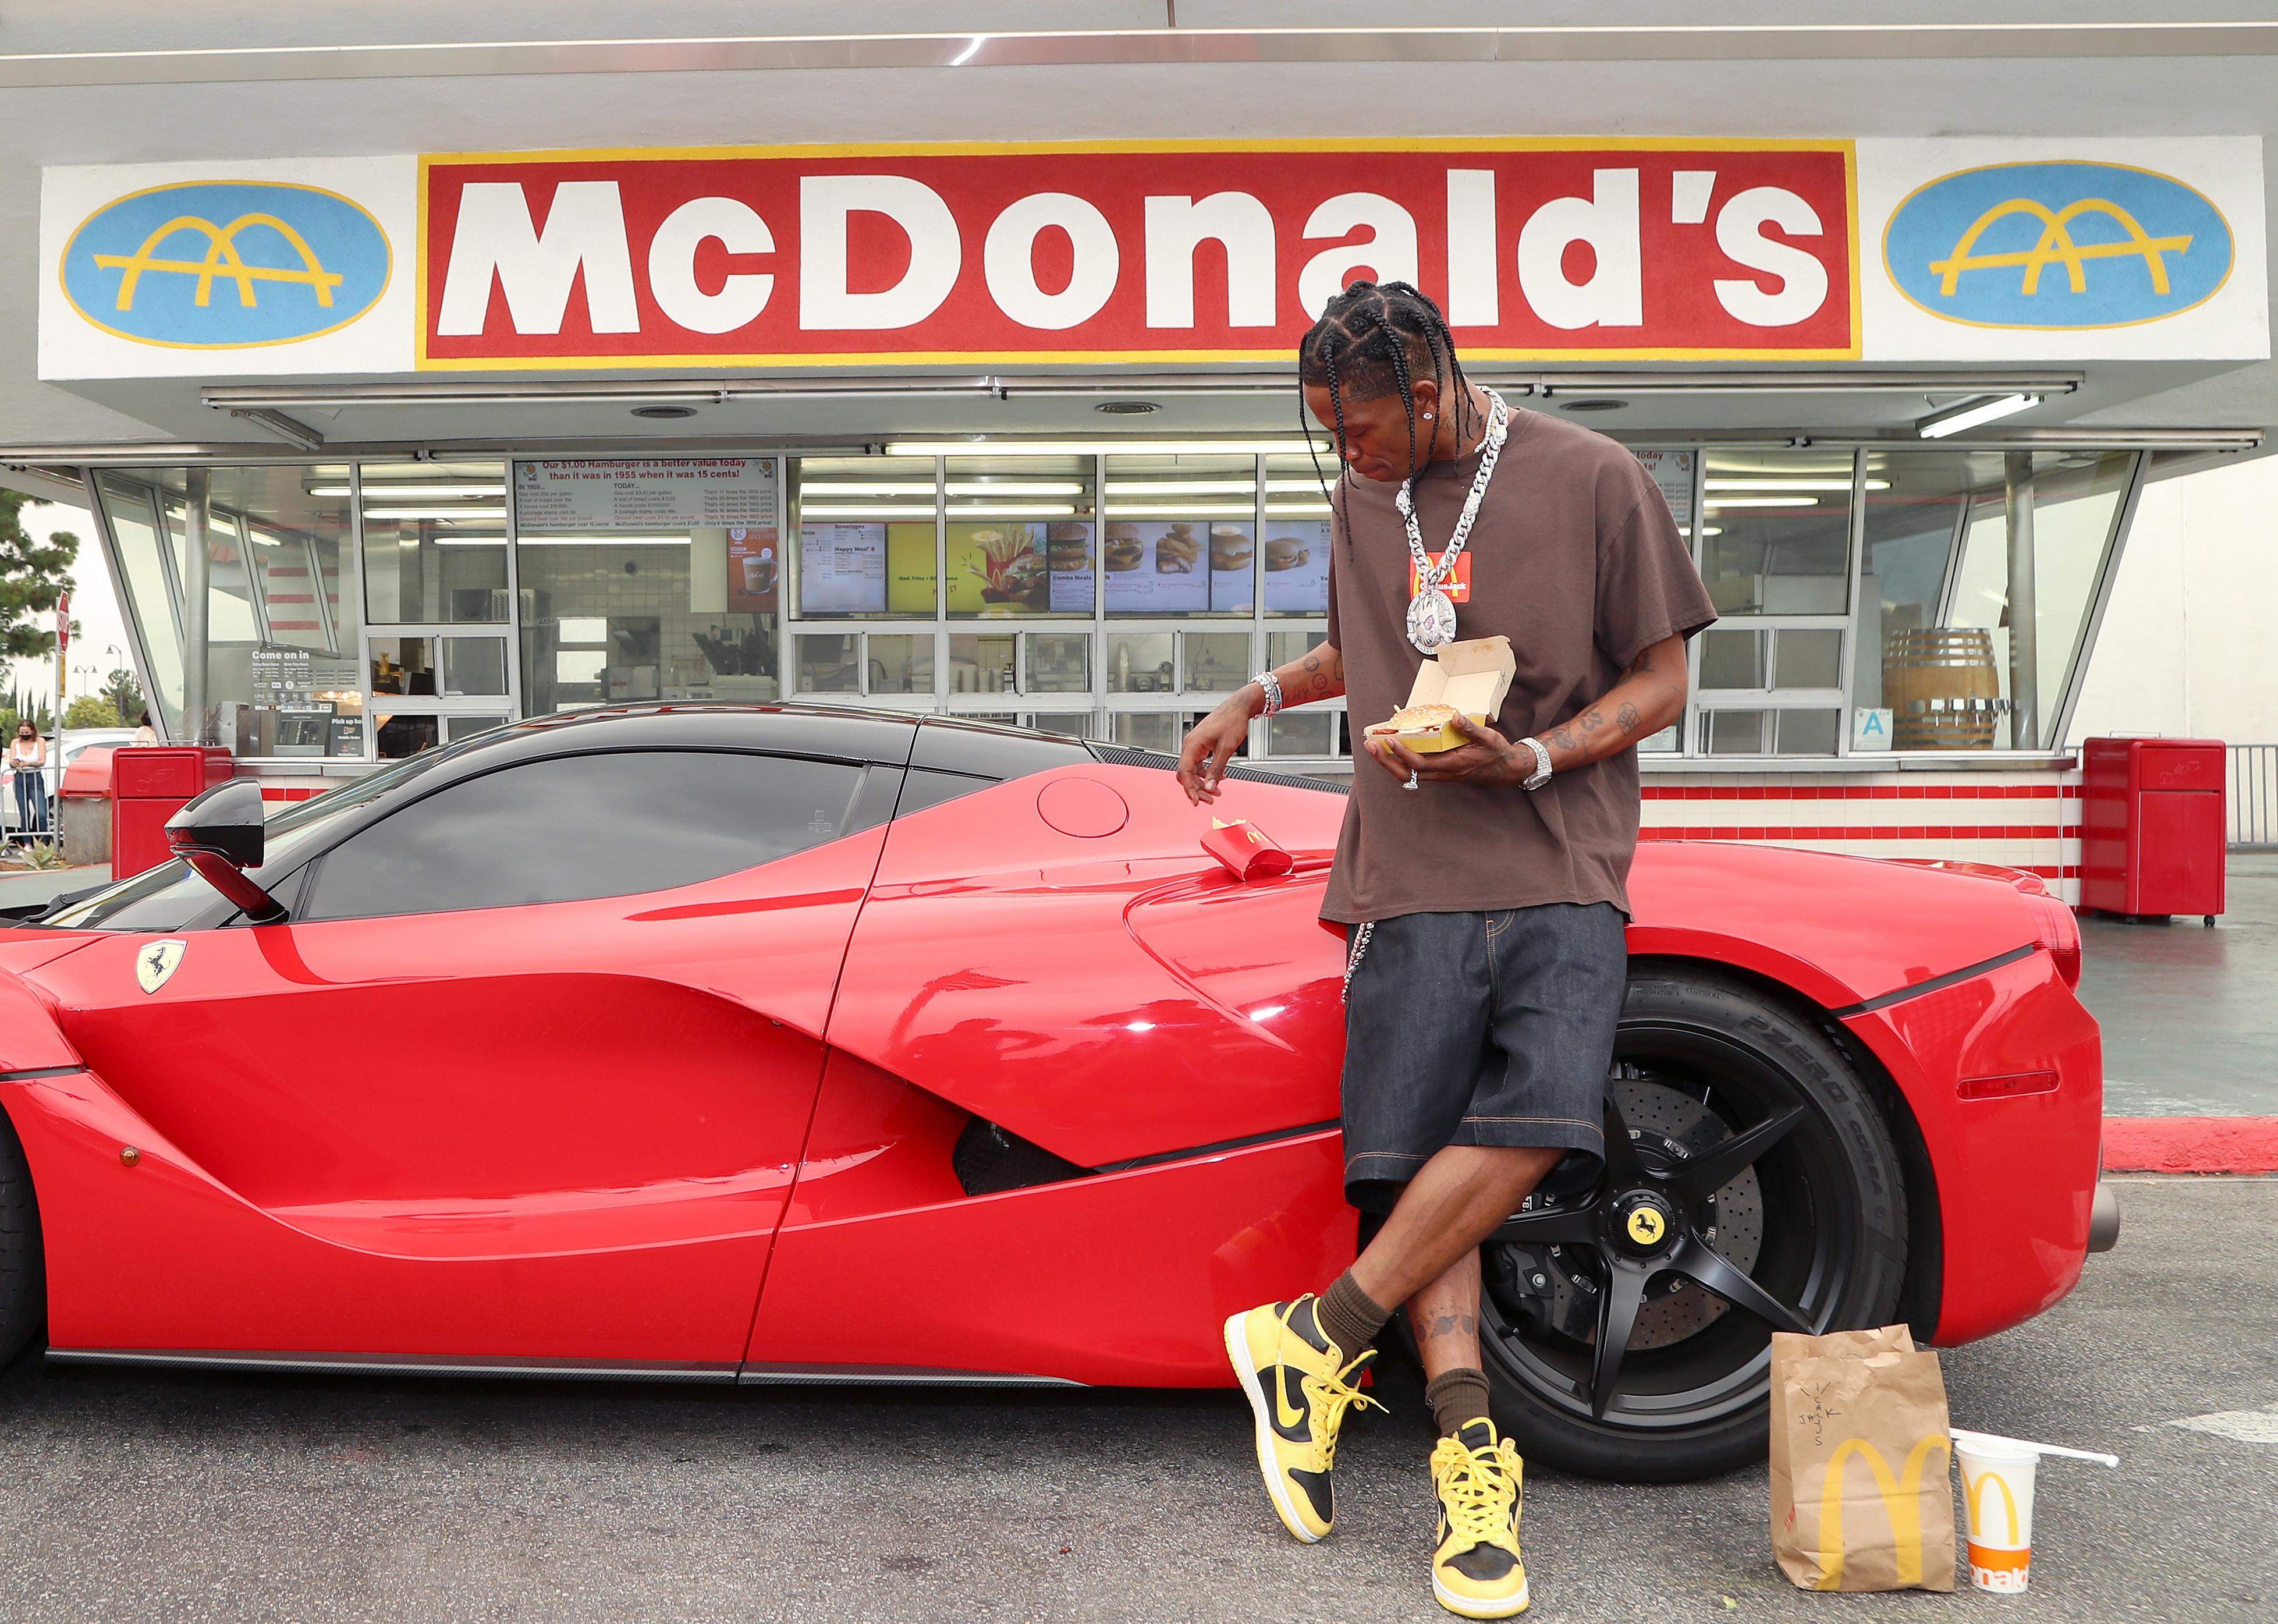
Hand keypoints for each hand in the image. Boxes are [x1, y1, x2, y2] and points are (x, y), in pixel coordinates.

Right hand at [1176, 688, 1260, 803]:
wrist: (1238, 707)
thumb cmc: (1232, 721)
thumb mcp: (1226, 749)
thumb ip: (1216, 770)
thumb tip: (1209, 787)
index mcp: (1192, 744)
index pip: (1184, 772)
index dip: (1189, 789)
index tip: (1196, 800)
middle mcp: (1190, 744)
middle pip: (1186, 773)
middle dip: (1197, 788)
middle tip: (1210, 799)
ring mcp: (1195, 745)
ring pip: (1193, 770)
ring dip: (1203, 782)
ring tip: (1217, 791)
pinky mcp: (1201, 745)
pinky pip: (1199, 764)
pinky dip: (1207, 773)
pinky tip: (1219, 777)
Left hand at [1363, 713, 1530, 786]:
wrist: (1506, 771)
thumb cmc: (1497, 754)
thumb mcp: (1489, 738)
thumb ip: (1471, 728)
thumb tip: (1454, 716)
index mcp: (1453, 765)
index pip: (1421, 763)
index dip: (1403, 753)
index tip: (1391, 740)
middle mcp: (1443, 774)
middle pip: (1407, 773)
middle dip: (1386, 761)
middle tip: (1370, 746)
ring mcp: (1440, 775)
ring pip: (1408, 774)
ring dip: (1390, 762)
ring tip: (1375, 747)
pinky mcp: (1439, 772)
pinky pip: (1414, 771)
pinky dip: (1400, 761)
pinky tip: (1392, 750)